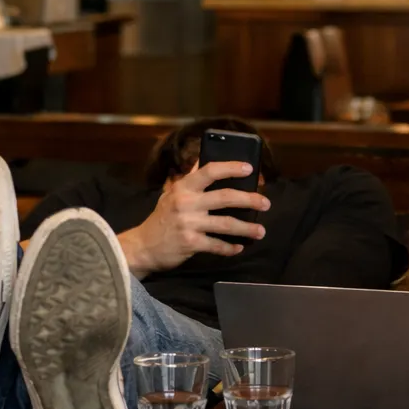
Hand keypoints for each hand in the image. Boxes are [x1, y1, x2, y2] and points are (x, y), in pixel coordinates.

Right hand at [119, 162, 270, 277]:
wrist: (143, 246)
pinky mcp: (190, 243)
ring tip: (261, 231)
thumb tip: (206, 161)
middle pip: (225, 197)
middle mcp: (186, 203)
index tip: (249, 168)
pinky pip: (217, 245)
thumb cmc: (161, 219)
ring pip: (226, 224)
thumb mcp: (171, 194)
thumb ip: (190, 180)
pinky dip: (230, 248)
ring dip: (247, 228)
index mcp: (183, 187)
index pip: (210, 171)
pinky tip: (239, 247)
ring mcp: (188, 224)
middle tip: (266, 203)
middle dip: (249, 199)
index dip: (231, 167)